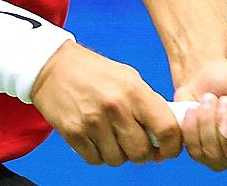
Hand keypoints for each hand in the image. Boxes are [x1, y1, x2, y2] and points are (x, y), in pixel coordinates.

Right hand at [30, 41, 182, 165]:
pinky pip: (96, 160)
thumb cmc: (95, 72)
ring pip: (118, 159)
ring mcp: (93, 122)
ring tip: (112, 136)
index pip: (166, 129)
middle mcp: (116, 107)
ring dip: (118, 154)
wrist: (53, 66)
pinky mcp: (74, 133)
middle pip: (141, 152)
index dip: (172, 146)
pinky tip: (96, 138)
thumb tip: (166, 135)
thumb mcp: (129, 78)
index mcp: (134, 91)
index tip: (169, 150)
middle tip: (136, 143)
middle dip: (142, 153)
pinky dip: (99, 154)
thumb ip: (149, 104)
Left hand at [175, 61, 226, 170]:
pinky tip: (195, 109)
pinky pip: (195, 150)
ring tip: (209, 99)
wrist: (204, 79)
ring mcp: (226, 158)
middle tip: (224, 99)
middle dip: (224, 122)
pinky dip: (191, 126)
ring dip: (207, 120)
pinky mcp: (203, 155)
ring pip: (212, 153)